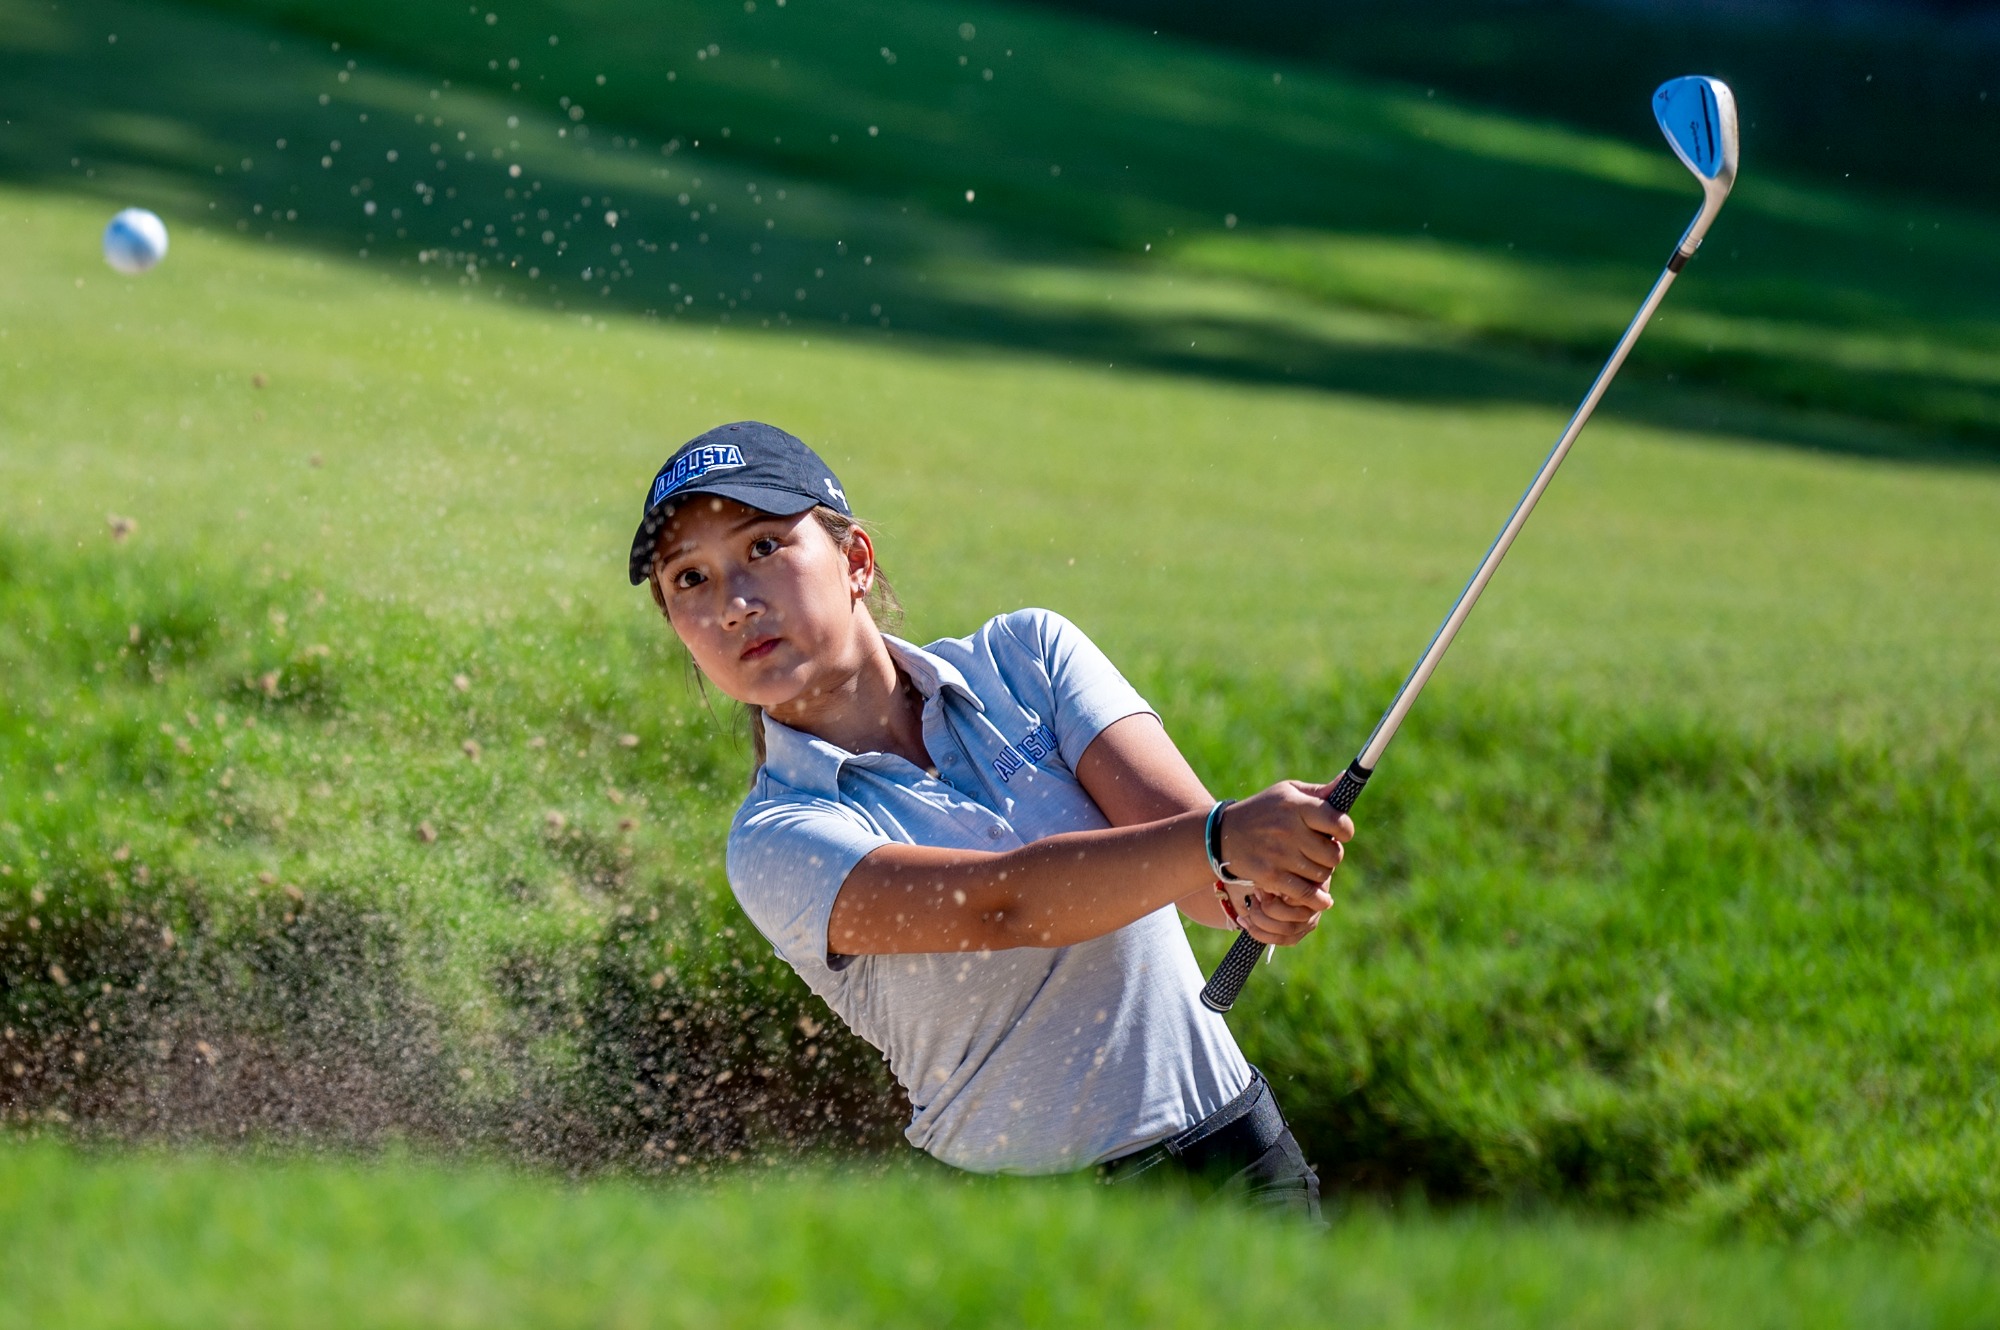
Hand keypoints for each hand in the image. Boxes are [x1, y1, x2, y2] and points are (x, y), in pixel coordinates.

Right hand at [1216, 781, 1352, 946]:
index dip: (1345, 831)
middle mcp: (1288, 829)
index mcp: (1295, 806)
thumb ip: (1318, 792)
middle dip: (1332, 855)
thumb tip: (1345, 780)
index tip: (1340, 833)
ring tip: (1309, 865)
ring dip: (1321, 873)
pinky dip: (1316, 899)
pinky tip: (1320, 898)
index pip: (1337, 822)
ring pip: (1322, 874)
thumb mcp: (1286, 793)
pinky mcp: (1271, 876)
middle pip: (1333, 853)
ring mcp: (1280, 855)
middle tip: (1321, 852)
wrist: (1222, 835)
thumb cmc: (1263, 810)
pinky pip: (1305, 893)